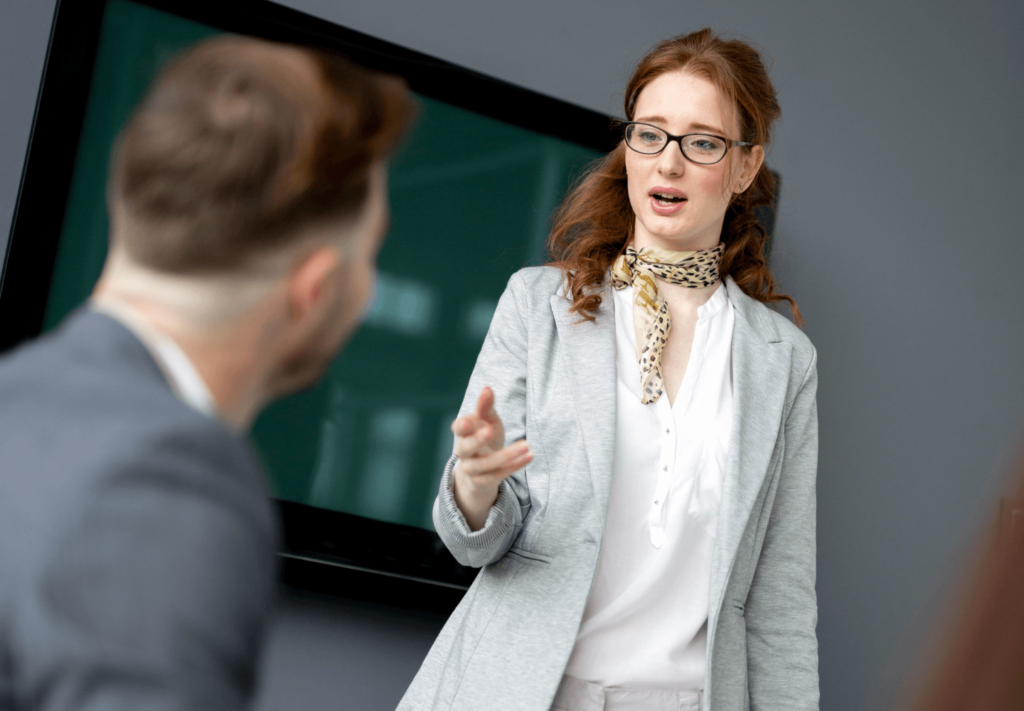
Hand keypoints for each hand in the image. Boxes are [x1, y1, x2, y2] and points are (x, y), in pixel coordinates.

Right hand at [451, 386, 531, 530]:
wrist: (483, 468)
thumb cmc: (485, 436)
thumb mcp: (487, 420)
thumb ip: (486, 406)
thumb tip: (487, 388)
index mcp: (463, 433)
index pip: (458, 428)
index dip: (462, 426)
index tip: (469, 422)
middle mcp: (463, 452)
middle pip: (465, 447)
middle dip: (476, 440)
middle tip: (489, 430)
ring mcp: (472, 468)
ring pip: (485, 465)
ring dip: (506, 455)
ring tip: (526, 444)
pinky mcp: (484, 481)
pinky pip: (498, 475)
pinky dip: (515, 466)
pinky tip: (530, 455)